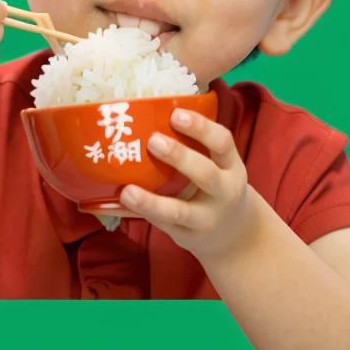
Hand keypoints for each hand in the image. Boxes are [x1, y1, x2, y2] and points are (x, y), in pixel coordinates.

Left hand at [119, 109, 258, 260]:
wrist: (233, 233)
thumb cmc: (214, 186)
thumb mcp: (218, 165)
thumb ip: (194, 146)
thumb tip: (146, 113)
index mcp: (231, 166)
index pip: (223, 142)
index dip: (201, 127)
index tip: (176, 114)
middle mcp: (224, 192)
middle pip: (206, 175)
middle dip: (179, 157)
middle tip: (152, 141)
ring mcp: (206, 218)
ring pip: (179, 212)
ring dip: (151, 202)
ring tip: (127, 192)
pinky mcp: (187, 236)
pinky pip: (160, 225)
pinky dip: (137, 215)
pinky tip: (115, 205)